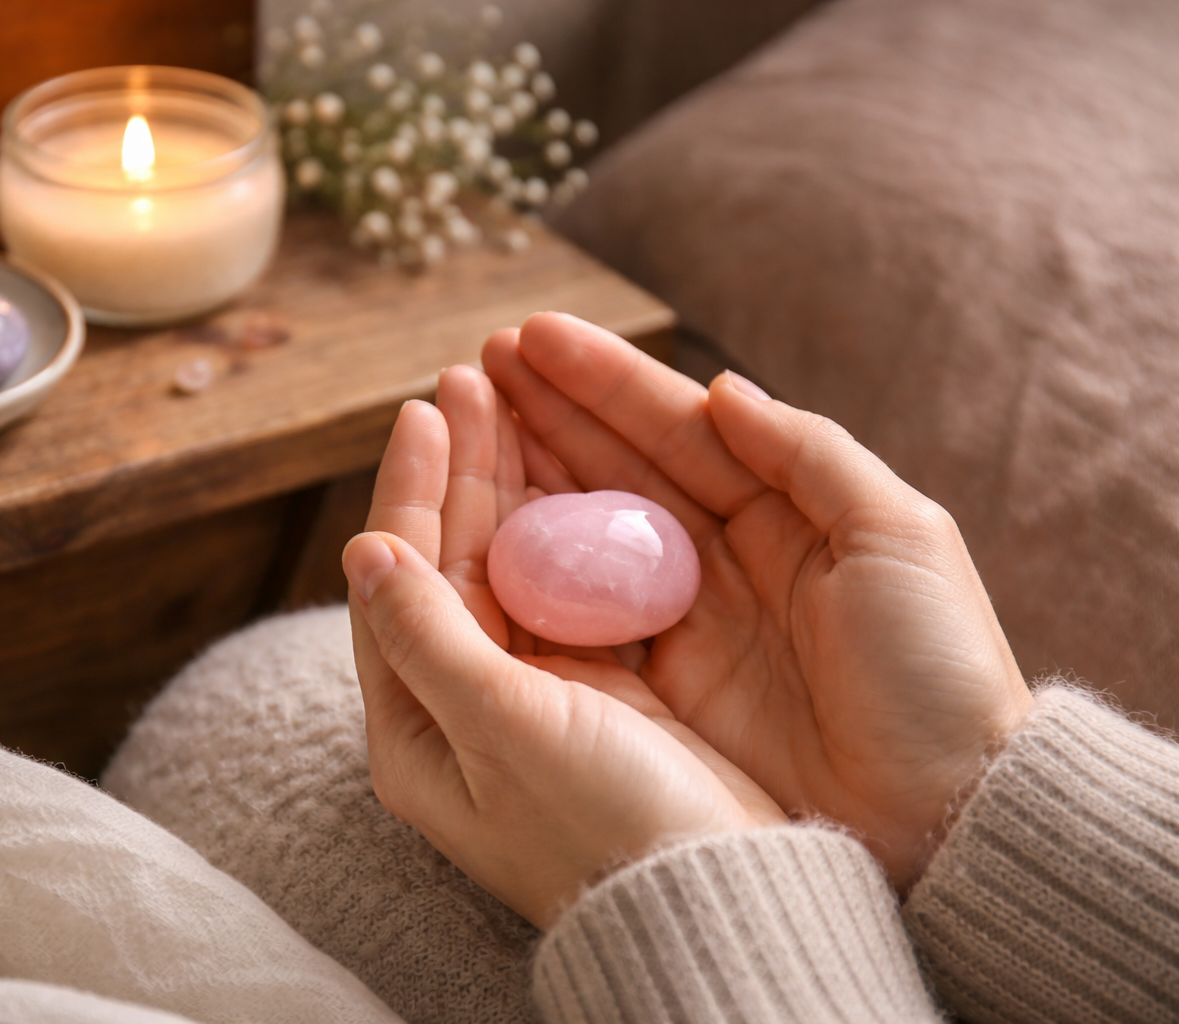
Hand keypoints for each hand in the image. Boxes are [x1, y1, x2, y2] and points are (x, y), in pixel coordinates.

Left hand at [344, 396, 784, 928]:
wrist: (710, 903)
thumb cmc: (600, 828)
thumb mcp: (499, 730)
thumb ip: (427, 639)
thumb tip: (362, 551)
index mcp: (416, 726)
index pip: (396, 580)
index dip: (408, 489)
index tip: (423, 409)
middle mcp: (462, 706)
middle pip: (449, 562)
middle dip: (460, 470)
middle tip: (473, 378)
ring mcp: (529, 697)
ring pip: (508, 566)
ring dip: (509, 487)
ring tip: (512, 404)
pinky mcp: (595, 693)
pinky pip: (566, 588)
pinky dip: (567, 528)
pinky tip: (576, 473)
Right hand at [485, 312, 1033, 889]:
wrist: (944, 815)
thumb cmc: (939, 671)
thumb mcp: (900, 539)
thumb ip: (810, 455)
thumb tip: (721, 390)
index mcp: (787, 510)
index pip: (678, 428)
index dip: (605, 381)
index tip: (531, 338)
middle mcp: (726, 557)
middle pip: (620, 468)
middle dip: (548, 413)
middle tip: (477, 365)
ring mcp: (687, 623)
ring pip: (591, 532)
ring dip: (528, 475)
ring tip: (466, 420)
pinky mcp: (662, 689)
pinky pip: (583, 616)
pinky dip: (535, 569)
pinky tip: (486, 526)